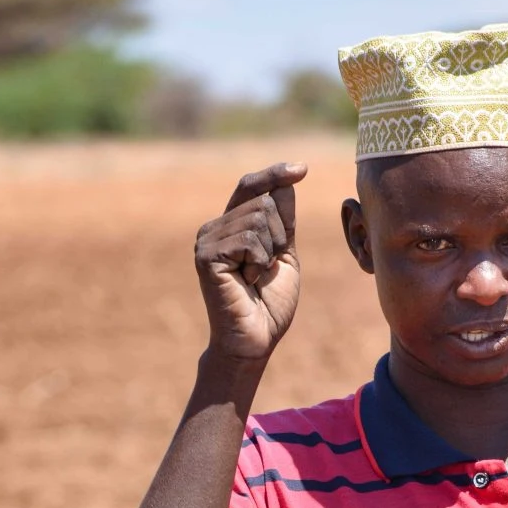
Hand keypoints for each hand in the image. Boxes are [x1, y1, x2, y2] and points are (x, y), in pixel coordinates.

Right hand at [194, 162, 306, 363]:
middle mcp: (215, 227)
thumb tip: (286, 183)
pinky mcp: (205, 255)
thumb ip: (285, 221)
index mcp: (232, 225)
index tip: (302, 168)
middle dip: (281, 235)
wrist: (256, 338)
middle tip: (267, 267)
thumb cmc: (271, 301)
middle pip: (264, 202)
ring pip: (259, 218)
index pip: (252, 186)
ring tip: (255, 276)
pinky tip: (247, 282)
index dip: (275, 174)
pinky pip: (249, 238)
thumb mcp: (285, 254)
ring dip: (270, 251)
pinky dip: (259, 262)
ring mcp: (207, 239)